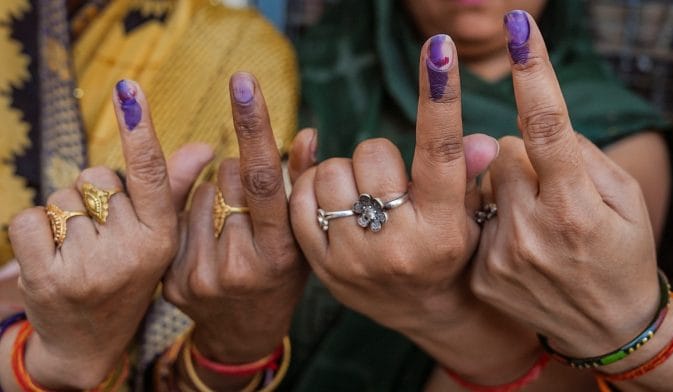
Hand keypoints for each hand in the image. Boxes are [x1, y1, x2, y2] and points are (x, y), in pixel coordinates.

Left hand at [7, 81, 208, 388]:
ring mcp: (89, 268)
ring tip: (80, 247)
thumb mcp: (158, 237)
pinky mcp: (48, 279)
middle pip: (97, 180)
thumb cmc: (128, 275)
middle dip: (94, 195)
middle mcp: (131, 254)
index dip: (139, 128)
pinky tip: (54, 255)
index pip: (150, 174)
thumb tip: (204, 147)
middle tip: (103, 230)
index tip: (129, 89)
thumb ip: (174, 187)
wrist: (88, 341)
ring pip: (63, 198)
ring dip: (66, 214)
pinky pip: (31, 219)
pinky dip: (36, 229)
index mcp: (162, 239)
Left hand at [163, 73, 313, 372]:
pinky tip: (206, 235)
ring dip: (213, 193)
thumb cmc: (283, 274)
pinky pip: (174, 217)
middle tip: (248, 198)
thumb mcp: (304, 236)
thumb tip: (307, 133)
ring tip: (228, 222)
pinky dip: (190, 213)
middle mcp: (239, 267)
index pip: (262, 180)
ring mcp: (201, 276)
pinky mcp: (171, 282)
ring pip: (197, 193)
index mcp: (279, 253)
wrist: (245, 331)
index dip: (254, 127)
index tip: (243, 81)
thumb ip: (303, 184)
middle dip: (238, 172)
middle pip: (227, 178)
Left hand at [290, 35, 498, 336]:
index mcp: (443, 228)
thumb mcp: (471, 215)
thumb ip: (473, 174)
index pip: (442, 151)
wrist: (422, 310)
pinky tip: (336, 202)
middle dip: (380, 155)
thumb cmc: (451, 252)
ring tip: (364, 195)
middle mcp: (399, 245)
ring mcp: (355, 259)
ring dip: (346, 171)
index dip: (441, 97)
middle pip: (373, 153)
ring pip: (333, 172)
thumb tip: (485, 142)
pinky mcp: (322, 266)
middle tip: (390, 179)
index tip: (440, 50)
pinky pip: (302, 199)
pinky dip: (316, 188)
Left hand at [470, 11, 659, 359]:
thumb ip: (579, 156)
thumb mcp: (625, 201)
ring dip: (504, 190)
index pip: (549, 128)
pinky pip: (474, 218)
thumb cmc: (621, 252)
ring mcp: (501, 255)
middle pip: (502, 151)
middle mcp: (532, 230)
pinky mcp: (480, 272)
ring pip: (484, 184)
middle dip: (521, 158)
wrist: (604, 327)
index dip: (534, 76)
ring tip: (534, 225)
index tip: (520, 29)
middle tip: (546, 189)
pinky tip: (518, 247)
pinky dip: (491, 221)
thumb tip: (530, 128)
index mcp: (576, 206)